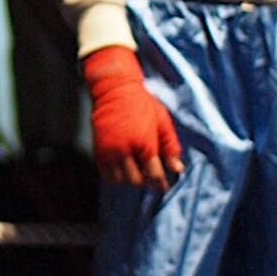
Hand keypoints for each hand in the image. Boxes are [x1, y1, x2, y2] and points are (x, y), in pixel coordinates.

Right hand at [83, 46, 183, 189]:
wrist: (115, 89)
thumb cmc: (142, 103)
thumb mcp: (163, 122)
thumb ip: (171, 146)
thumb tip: (178, 169)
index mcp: (144, 143)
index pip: (153, 174)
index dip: (160, 183)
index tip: (163, 186)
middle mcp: (125, 149)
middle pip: (135, 180)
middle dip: (144, 180)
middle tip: (149, 174)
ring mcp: (110, 150)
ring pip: (119, 179)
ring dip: (129, 178)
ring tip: (135, 169)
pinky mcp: (98, 149)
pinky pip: (105, 173)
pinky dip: (115, 175)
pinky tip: (123, 167)